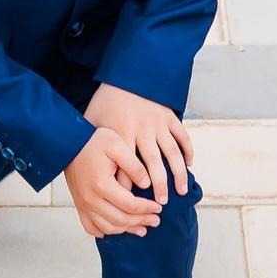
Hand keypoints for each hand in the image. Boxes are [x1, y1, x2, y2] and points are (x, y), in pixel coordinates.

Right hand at [63, 127, 163, 237]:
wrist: (68, 142)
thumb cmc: (93, 141)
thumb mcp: (117, 145)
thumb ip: (134, 165)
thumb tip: (147, 184)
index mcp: (102, 185)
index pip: (130, 205)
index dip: (147, 208)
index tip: (159, 206)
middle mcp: (90, 199)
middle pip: (120, 220)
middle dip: (141, 221)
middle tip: (156, 220)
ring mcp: (83, 204)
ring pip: (107, 227)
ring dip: (126, 229)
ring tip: (142, 228)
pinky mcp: (78, 204)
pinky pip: (91, 227)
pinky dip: (104, 231)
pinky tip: (116, 229)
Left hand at [85, 83, 193, 200]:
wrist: (126, 73)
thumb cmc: (105, 100)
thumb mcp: (94, 121)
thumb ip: (95, 146)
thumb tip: (88, 171)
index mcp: (122, 134)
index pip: (127, 168)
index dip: (131, 188)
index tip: (134, 204)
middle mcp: (142, 130)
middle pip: (153, 165)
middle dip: (159, 187)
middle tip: (162, 204)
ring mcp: (158, 123)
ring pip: (172, 154)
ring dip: (178, 174)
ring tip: (181, 191)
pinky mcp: (169, 115)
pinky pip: (182, 136)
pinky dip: (187, 151)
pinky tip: (188, 165)